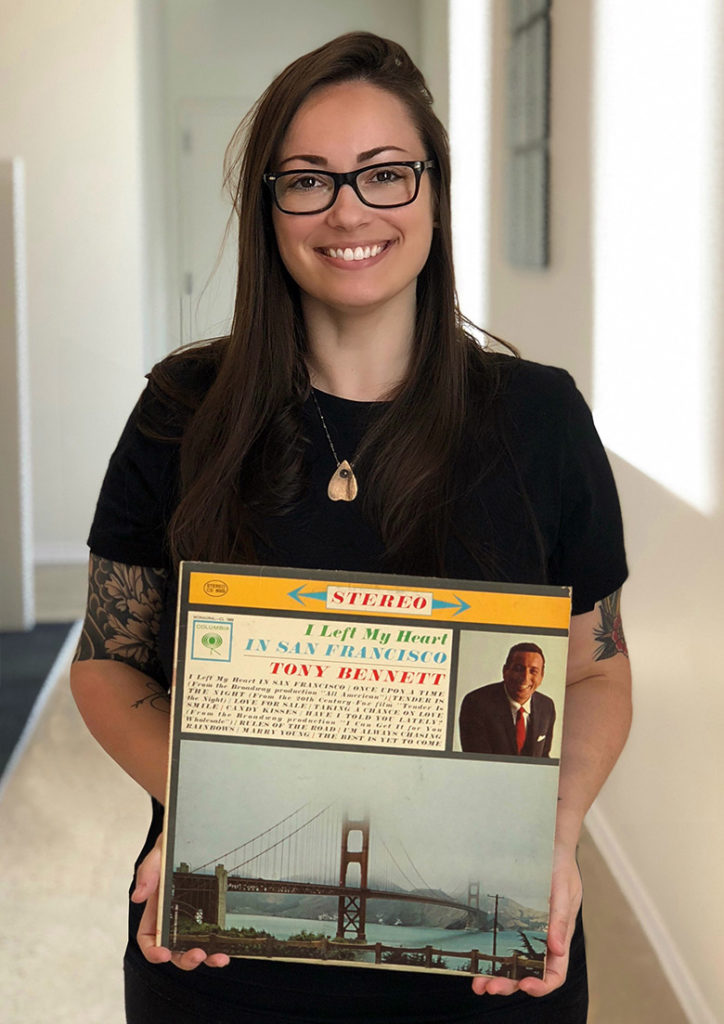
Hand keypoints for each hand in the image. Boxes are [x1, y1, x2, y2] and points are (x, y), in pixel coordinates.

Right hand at [131, 834, 230, 970]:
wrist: (199, 833)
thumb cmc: (174, 846)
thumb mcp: (160, 852)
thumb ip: (148, 871)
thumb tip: (137, 897)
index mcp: (156, 909)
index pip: (148, 938)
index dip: (153, 950)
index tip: (163, 954)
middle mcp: (174, 918)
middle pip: (174, 949)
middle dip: (184, 958)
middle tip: (198, 955)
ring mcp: (194, 918)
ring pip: (196, 947)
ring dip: (207, 957)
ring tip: (219, 958)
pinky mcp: (213, 914)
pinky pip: (215, 936)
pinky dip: (221, 945)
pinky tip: (230, 948)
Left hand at [471, 844, 581, 997]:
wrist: (547, 844)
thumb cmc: (561, 866)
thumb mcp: (565, 889)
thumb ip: (561, 918)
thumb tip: (558, 949)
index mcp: (559, 937)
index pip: (555, 973)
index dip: (542, 985)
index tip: (526, 985)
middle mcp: (541, 940)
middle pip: (527, 973)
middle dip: (509, 984)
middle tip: (489, 987)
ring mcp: (523, 932)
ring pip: (510, 963)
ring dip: (494, 976)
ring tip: (477, 983)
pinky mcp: (508, 921)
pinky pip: (498, 943)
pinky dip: (487, 956)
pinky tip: (474, 961)